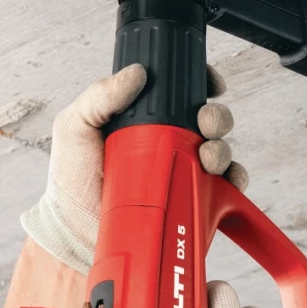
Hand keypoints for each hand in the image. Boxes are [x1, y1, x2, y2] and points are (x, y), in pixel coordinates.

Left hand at [20, 64, 245, 273]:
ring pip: (219, 150)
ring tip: (206, 157)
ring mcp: (183, 173)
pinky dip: (234, 180)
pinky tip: (221, 180)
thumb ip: (99, 96)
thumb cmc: (72, 184)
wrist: (76, 234)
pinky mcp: (194, 202)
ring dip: (221, 148)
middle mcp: (169, 144)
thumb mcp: (75, 127)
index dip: (200, 85)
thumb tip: (136, 73)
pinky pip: (225, 188)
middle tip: (205, 123)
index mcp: (145, 122)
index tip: (209, 84)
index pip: (181, 96)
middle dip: (216, 117)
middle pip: (207, 120)